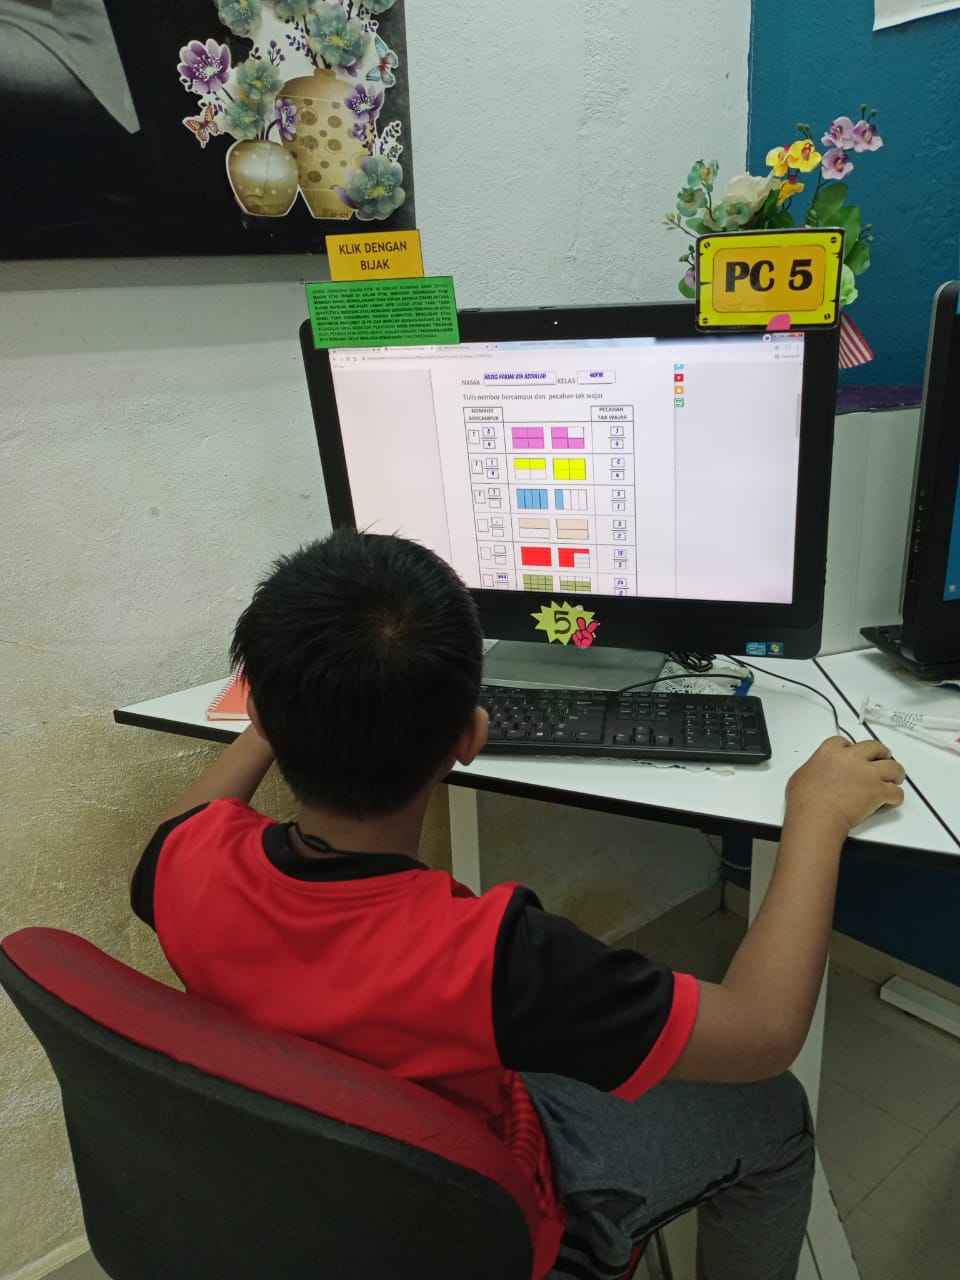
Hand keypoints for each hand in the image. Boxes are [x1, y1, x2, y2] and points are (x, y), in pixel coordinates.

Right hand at [786, 736, 905, 832]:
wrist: (816, 817)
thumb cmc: (804, 801)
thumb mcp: (800, 776)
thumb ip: (814, 769)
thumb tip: (817, 774)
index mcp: (830, 752)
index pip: (845, 742)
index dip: (852, 748)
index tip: (853, 753)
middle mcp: (852, 758)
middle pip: (875, 747)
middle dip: (882, 752)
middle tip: (884, 757)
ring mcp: (868, 774)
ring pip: (893, 766)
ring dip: (896, 772)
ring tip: (896, 778)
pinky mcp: (878, 791)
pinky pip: (896, 792)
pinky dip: (895, 797)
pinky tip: (890, 800)